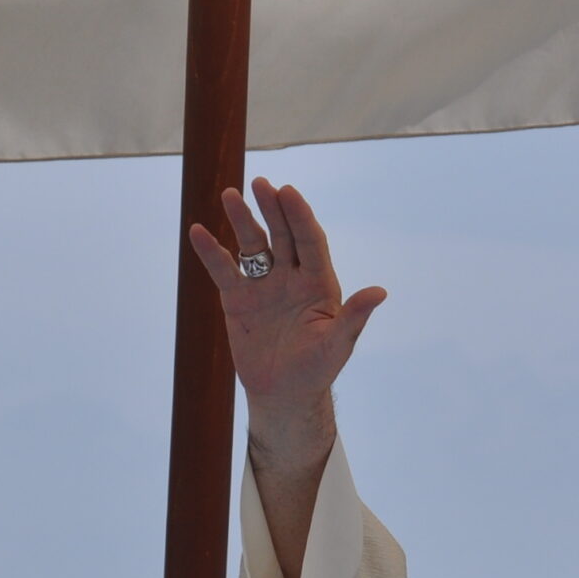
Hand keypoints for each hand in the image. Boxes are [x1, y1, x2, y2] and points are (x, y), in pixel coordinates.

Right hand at [187, 178, 387, 470]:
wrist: (284, 393)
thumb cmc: (318, 369)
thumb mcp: (338, 344)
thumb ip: (354, 317)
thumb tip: (380, 292)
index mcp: (319, 283)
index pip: (310, 241)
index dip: (300, 217)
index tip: (289, 192)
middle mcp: (291, 276)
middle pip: (281, 235)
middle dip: (271, 209)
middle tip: (260, 184)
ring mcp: (263, 284)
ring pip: (252, 246)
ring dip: (241, 221)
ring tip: (229, 195)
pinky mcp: (238, 298)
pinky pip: (224, 269)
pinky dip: (212, 252)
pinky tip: (198, 231)